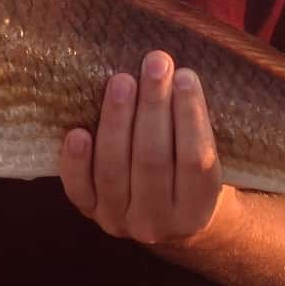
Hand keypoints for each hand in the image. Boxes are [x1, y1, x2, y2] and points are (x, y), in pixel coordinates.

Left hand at [59, 50, 226, 246]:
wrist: (164, 218)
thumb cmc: (189, 174)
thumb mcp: (208, 160)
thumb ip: (198, 129)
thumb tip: (180, 72)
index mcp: (197, 210)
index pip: (196, 162)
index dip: (190, 117)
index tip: (186, 75)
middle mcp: (158, 222)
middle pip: (153, 160)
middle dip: (153, 106)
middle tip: (155, 63)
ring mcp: (120, 220)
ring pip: (114, 170)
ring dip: (116, 120)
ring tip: (121, 80)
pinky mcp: (90, 212)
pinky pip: (79, 189)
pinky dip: (76, 162)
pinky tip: (76, 132)